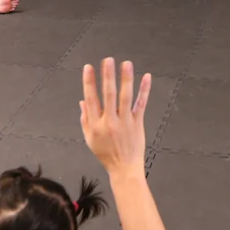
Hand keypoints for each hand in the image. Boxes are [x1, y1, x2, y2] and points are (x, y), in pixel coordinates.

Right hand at [80, 58, 151, 174]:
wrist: (124, 168)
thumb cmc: (106, 154)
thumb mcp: (90, 139)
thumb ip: (85, 119)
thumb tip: (82, 101)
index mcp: (95, 125)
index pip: (91, 99)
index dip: (89, 82)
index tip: (89, 67)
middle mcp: (110, 122)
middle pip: (108, 95)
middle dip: (108, 76)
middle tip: (108, 60)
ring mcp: (125, 122)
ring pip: (125, 97)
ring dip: (125, 79)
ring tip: (126, 63)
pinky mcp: (137, 124)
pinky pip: (141, 104)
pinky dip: (144, 90)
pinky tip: (146, 77)